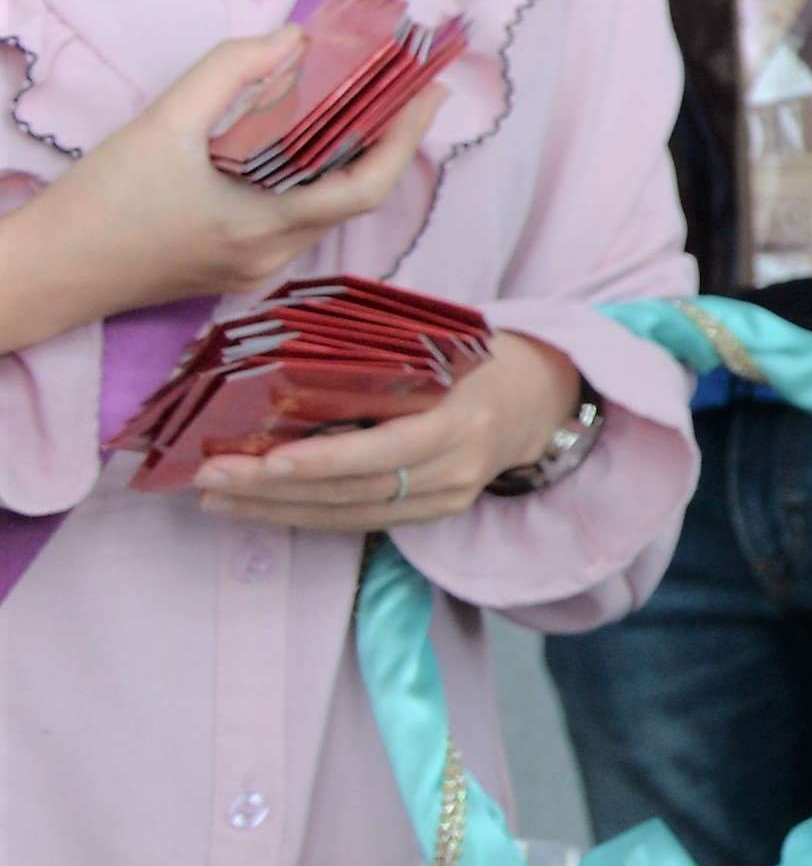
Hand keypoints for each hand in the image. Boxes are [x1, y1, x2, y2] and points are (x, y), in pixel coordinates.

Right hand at [0, 32, 432, 352]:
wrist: (45, 271)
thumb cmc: (99, 199)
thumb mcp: (162, 122)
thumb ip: (230, 70)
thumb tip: (292, 39)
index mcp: (261, 228)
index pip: (365, 188)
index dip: (406, 138)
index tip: (430, 91)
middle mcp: (268, 258)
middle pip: (352, 198)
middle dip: (385, 140)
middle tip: (404, 86)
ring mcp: (251, 270)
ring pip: (323, 209)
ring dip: (348, 159)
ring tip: (364, 104)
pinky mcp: (230, 269)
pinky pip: (292, 219)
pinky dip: (310, 178)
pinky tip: (304, 142)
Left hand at [191, 333, 585, 535]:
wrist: (545, 399)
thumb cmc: (486, 358)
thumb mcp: (450, 345)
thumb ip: (387, 355)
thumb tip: (293, 343)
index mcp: (462, 421)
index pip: (384, 452)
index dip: (324, 462)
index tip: (266, 461)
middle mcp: (454, 469)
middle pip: (354, 491)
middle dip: (275, 490)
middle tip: (211, 477)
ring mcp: (444, 498)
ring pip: (348, 514)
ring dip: (276, 510)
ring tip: (216, 496)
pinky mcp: (432, 514)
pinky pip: (360, 522)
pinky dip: (305, 516)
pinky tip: (261, 506)